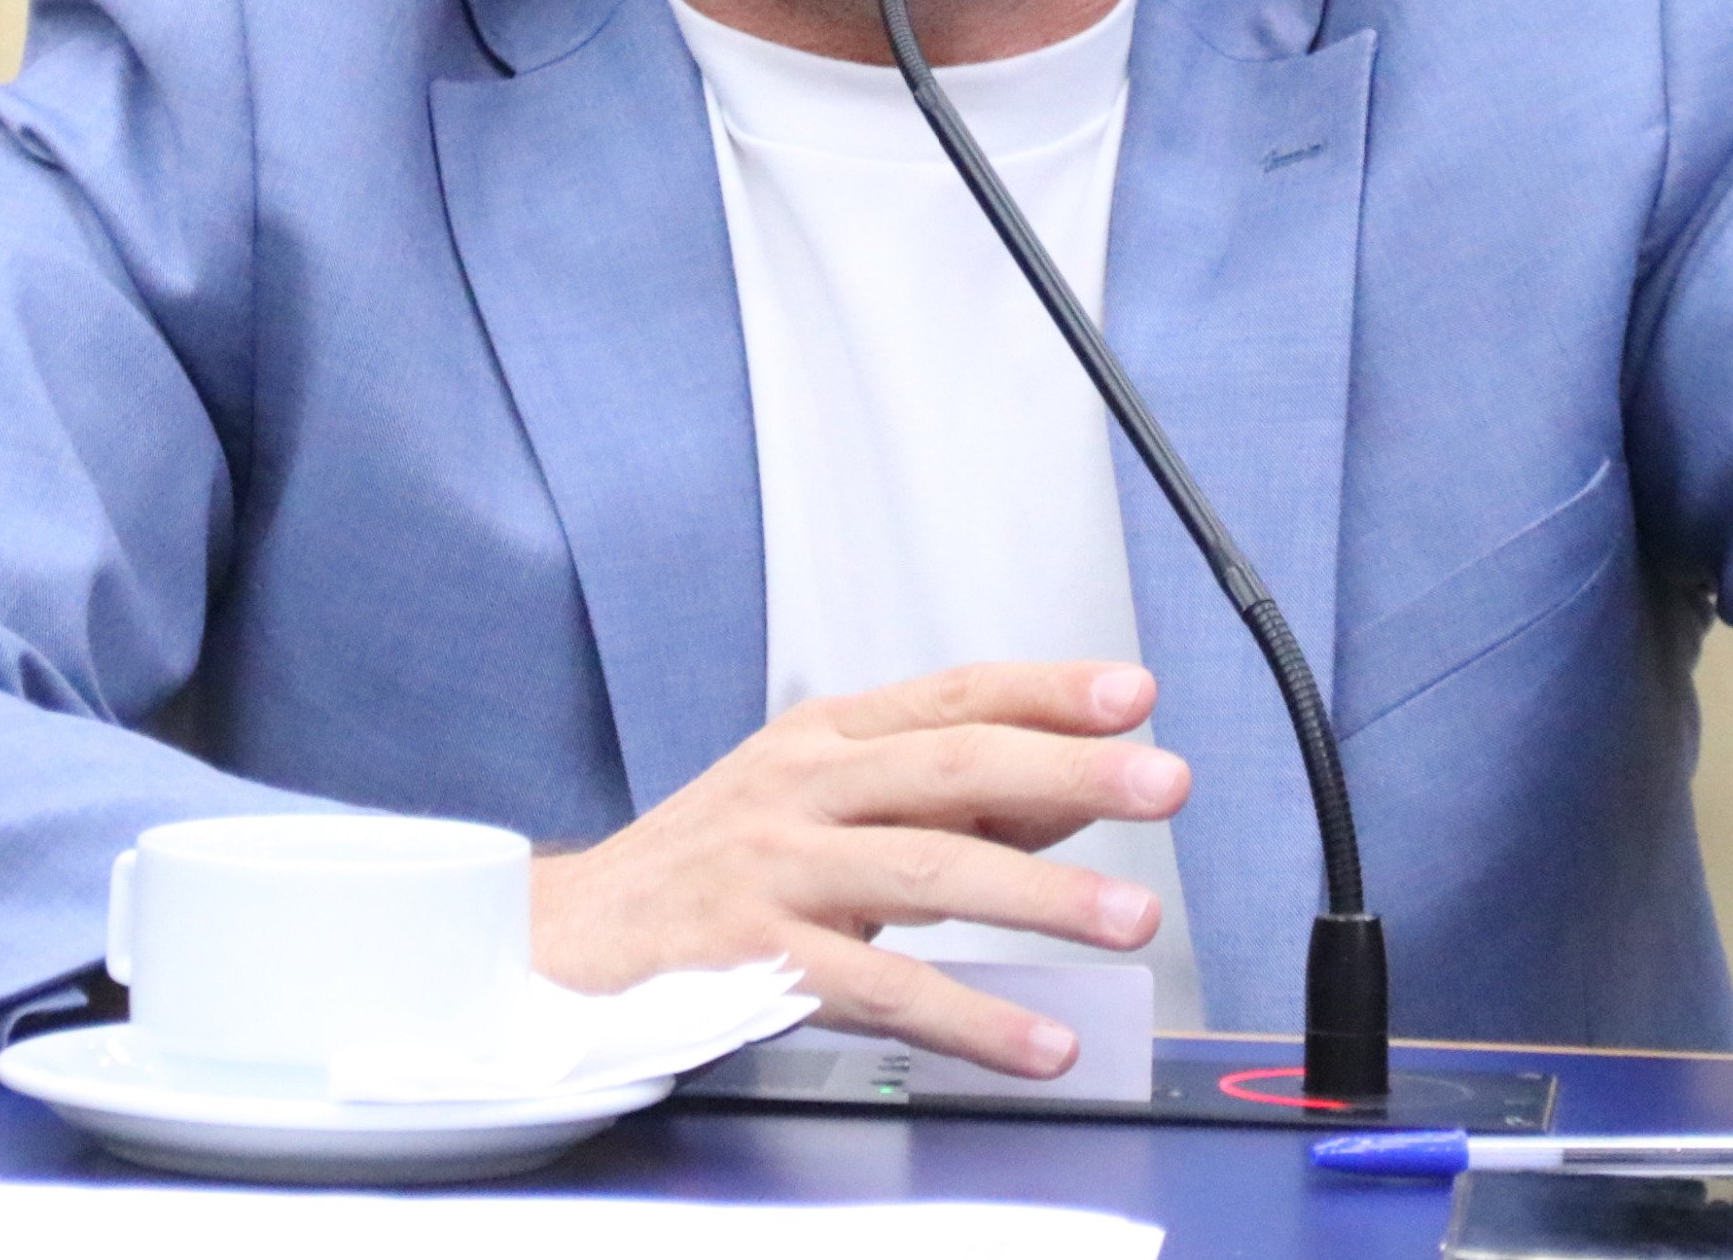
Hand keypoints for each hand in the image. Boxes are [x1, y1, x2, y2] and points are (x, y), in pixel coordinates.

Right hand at [531, 661, 1187, 1078]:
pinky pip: (886, 991)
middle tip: (1163, 782)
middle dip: (1068, 773)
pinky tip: (1041, 1042)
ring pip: (929, 872)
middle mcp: (803, 787)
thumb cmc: (711, 870)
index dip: (1048, 692)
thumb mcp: (819, 803)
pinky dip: (974, 1019)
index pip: (954, 695)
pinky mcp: (760, 959)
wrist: (568, 939)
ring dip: (1042, 898)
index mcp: (824, 736)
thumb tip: (1070, 789)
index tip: (1134, 695)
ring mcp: (778, 870)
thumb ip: (942, 799)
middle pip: (953, 768)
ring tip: (1131, 920)